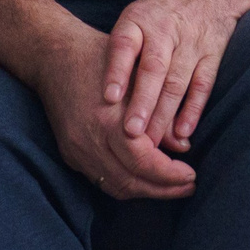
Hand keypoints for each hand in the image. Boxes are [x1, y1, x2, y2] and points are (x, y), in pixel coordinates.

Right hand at [34, 23, 196, 200]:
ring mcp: (77, 150)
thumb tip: (184, 147)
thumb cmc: (105, 59)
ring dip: (145, 191)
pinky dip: (125, 184)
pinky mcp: (70, 154)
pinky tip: (144, 180)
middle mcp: (90, 141)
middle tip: (189, 185)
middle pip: (130, 181)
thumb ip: (162, 114)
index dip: (170, 174)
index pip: (143, 162)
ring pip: (115, 187)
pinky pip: (100, 180)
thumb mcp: (140, 78)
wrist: (57, 58)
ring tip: (172, 186)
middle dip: (163, 189)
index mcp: (108, 121)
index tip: (192, 174)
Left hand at [103, 0, 249, 153]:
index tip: (109, 98)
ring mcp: (191, 43)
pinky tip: (184, 132)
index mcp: (138, 20)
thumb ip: (121, 52)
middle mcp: (165, 31)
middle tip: (131, 133)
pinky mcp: (212, 53)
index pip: (125, 45)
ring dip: (165, 114)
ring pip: (177, 82)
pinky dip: (194, 109)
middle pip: (153, 70)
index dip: (117, 71)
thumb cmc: (160, 9)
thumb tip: (102, 100)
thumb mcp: (134, 17)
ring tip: (152, 143)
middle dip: (143, 103)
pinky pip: (203, 84)